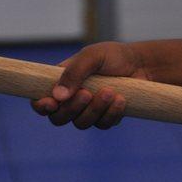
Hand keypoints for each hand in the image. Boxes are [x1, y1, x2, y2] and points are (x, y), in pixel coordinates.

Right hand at [31, 42, 148, 128]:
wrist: (141, 65)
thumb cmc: (114, 56)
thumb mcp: (92, 56)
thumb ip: (74, 72)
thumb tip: (57, 96)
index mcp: (61, 83)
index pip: (40, 101)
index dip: (41, 106)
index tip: (51, 104)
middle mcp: (71, 100)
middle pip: (59, 118)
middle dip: (72, 108)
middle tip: (88, 94)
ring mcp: (88, 111)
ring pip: (81, 124)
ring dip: (95, 110)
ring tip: (111, 92)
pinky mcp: (105, 118)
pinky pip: (102, 125)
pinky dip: (111, 114)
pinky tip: (122, 99)